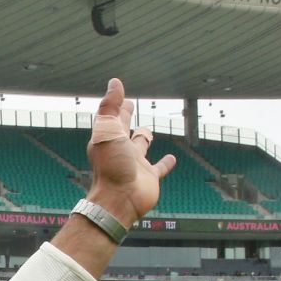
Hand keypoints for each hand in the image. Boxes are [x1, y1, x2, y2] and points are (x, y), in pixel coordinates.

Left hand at [82, 78, 175, 224]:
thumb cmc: (111, 165)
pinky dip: (165, 163)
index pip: (114, 117)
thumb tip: (115, 81)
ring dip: (144, 138)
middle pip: (125, 129)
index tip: (121, 95)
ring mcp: (136, 164)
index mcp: (110, 138)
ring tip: (148, 132)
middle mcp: (122, 150)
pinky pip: (159, 168)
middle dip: (126, 117)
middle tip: (130, 105)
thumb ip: (110, 106)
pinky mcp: (150, 177)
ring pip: (141, 147)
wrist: (120, 198)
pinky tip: (172, 159)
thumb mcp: (108, 130)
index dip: (117, 105)